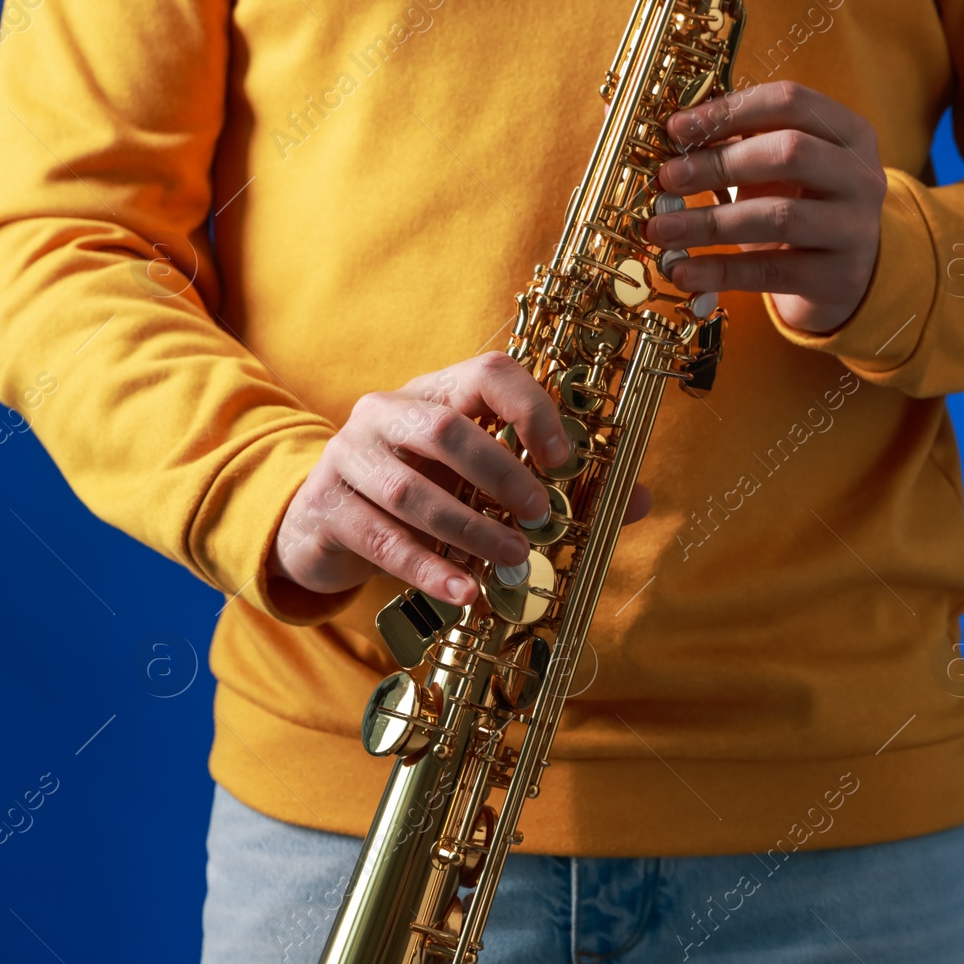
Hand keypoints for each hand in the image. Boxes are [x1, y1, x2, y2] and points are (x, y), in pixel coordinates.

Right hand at [267, 352, 650, 606]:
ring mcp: (349, 457)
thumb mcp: (480, 480)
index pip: (487, 372)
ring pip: (408, 490)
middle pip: (445, 428)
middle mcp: (388, 413)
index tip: (563, 457)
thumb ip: (556, 487)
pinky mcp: (327, 507)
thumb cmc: (422, 492)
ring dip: (469, 528)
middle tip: (539, 516)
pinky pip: (380, 539)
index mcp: (437, 392)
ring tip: (512, 560)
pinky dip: (427, 568)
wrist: (323, 522)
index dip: (531, 408)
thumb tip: (640, 500)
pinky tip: (464, 591)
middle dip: (500, 473)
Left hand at [645, 81, 885, 333]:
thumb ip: (744, 145)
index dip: (729, 110)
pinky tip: (683, 272)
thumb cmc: (803, 205)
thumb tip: (674, 140)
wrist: (847, 273)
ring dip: (711, 222)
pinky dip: (721, 271)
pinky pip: (771, 271)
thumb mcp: (784, 168)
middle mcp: (862, 175)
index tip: (677, 129)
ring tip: (662, 229)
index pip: (790, 102)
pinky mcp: (839, 277)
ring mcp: (855, 228)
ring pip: (779, 216)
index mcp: (848, 132)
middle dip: (720, 164)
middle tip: (668, 178)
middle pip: (790, 153)